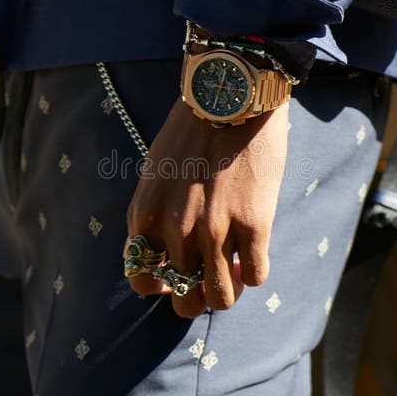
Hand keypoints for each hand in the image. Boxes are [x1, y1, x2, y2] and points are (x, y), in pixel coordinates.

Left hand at [126, 97, 288, 317]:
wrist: (229, 96)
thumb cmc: (192, 129)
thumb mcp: (156, 172)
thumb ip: (156, 214)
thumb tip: (168, 253)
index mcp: (145, 216)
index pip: (141, 280)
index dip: (161, 286)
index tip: (176, 275)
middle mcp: (175, 230)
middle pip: (183, 300)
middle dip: (197, 297)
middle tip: (210, 278)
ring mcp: (215, 231)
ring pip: (221, 298)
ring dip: (228, 291)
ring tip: (234, 270)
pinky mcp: (253, 225)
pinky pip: (255, 276)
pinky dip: (253, 272)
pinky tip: (253, 252)